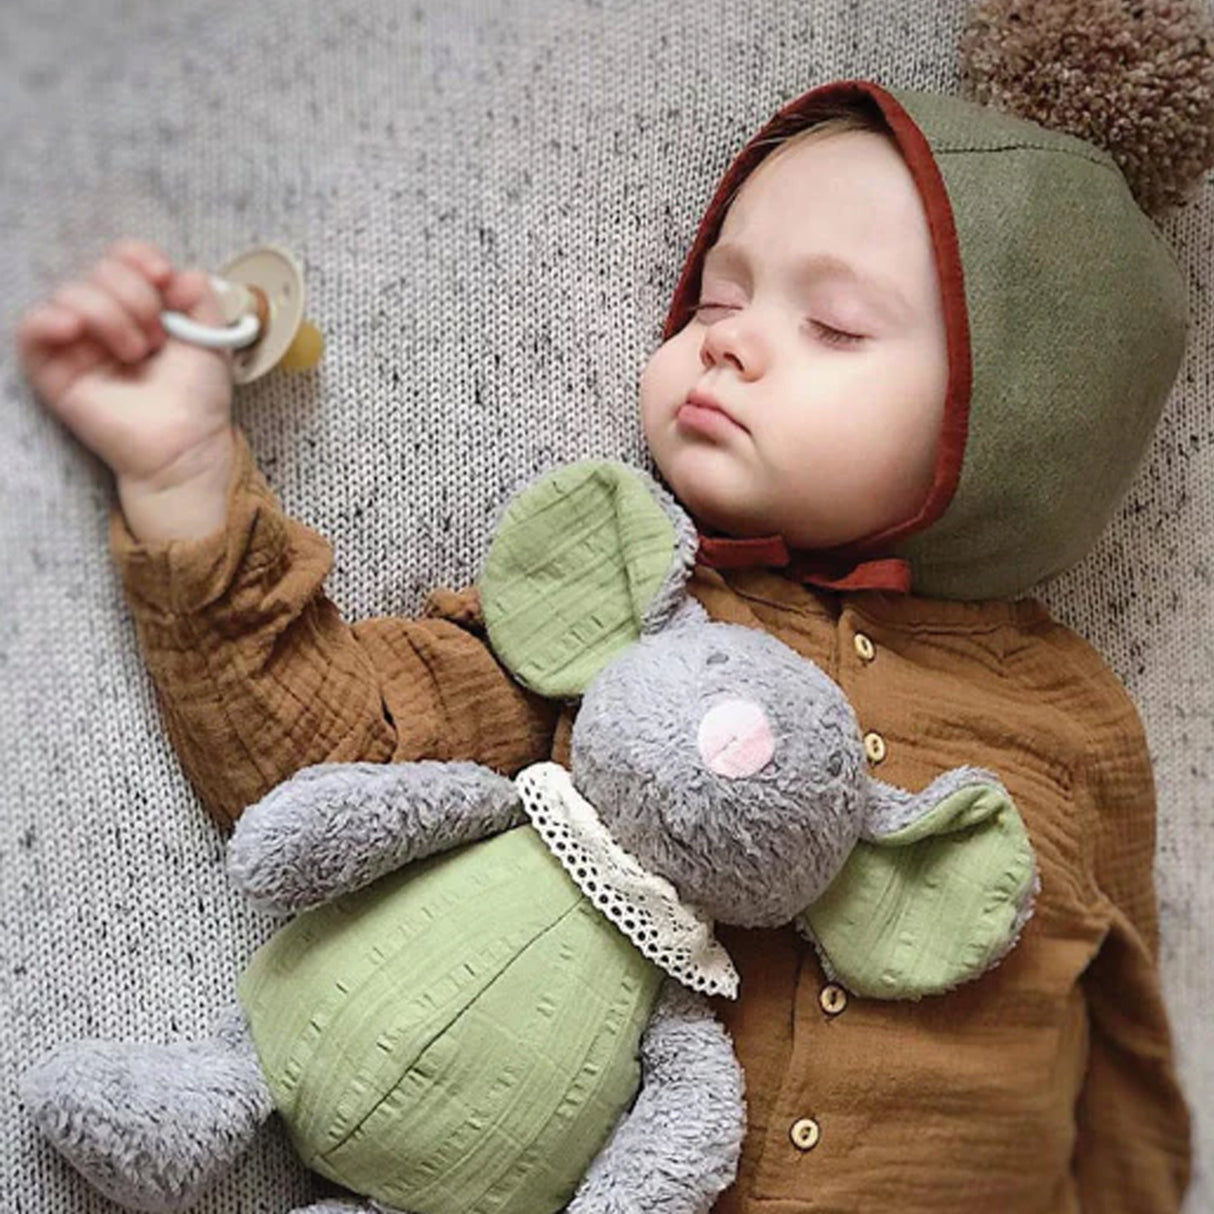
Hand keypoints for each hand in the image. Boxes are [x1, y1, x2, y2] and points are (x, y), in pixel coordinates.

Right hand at [15, 238, 235, 490]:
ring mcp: (77, 344)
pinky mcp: (52, 371)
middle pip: (99, 271)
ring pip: (70, 294)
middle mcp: (105, 320)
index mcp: (141, 308)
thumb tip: (181, 272)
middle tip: (158, 338)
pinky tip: (73, 329)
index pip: (122, 259)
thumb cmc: (198, 398)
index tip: (162, 276)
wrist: (186, 446)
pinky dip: (48, 320)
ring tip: (136, 353)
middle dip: (135, 296)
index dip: (138, 258)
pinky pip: (30, 329)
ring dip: (109, 315)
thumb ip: (200, 297)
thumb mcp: (212, 337)